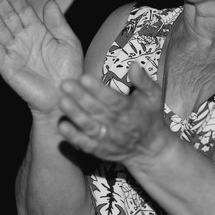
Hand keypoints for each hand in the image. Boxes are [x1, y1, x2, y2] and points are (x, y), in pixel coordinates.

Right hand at [0, 0, 83, 114]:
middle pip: (7, 16)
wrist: (64, 97)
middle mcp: (23, 39)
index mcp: (38, 30)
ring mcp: (13, 51)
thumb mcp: (68, 42)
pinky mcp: (6, 66)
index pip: (23, 9)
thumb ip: (58, 23)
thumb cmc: (69, 71)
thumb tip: (50, 2)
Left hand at [56, 64, 171, 162]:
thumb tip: (134, 64)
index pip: (113, 99)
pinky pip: (86, 144)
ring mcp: (108, 139)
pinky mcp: (100, 150)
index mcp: (130, 110)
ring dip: (75, 115)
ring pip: (89, 126)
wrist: (150, 150)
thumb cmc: (149, 116)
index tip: (84, 77)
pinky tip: (62, 126)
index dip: (98, 89)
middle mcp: (118, 125)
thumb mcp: (153, 96)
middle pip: (97, 110)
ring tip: (62, 102)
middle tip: (65, 84)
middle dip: (80, 97)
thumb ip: (143, 80)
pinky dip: (74, 136)